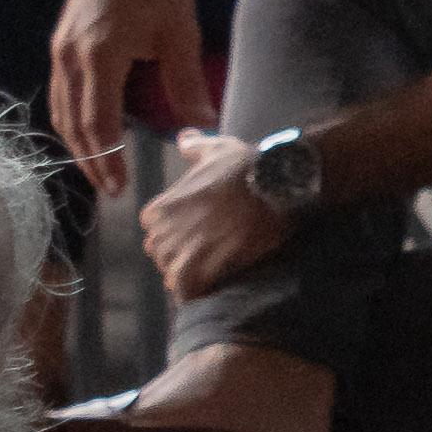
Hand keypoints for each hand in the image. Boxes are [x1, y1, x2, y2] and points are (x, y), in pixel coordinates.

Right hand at [49, 0, 218, 177]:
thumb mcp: (181, 36)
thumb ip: (187, 83)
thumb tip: (206, 124)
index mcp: (101, 56)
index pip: (98, 123)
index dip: (107, 159)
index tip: (119, 187)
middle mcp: (71, 56)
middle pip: (74, 123)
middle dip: (90, 160)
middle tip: (109, 189)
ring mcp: (60, 49)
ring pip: (61, 109)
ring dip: (77, 143)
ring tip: (98, 168)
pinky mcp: (60, 44)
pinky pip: (60, 92)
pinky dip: (71, 118)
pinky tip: (87, 133)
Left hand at [136, 129, 292, 296]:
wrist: (274, 188)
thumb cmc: (245, 167)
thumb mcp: (216, 149)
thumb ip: (194, 146)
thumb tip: (184, 137)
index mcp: (157, 210)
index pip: (159, 232)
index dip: (182, 233)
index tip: (206, 230)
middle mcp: (159, 235)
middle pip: (165, 256)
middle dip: (185, 255)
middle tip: (217, 248)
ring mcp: (175, 257)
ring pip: (175, 276)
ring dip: (195, 274)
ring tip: (222, 264)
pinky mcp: (193, 276)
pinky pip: (187, 294)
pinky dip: (201, 291)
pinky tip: (218, 281)